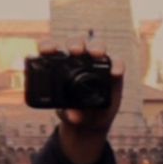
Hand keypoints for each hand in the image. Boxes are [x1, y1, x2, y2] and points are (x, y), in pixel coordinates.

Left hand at [38, 39, 123, 163]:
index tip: (45, 50)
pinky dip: (117, 64)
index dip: (48, 45)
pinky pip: (116, 62)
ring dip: (96, 47)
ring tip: (96, 54)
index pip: (52, 49)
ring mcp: (96, 64)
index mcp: (59, 65)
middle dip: (75, 43)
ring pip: (96, 46)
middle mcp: (78, 60)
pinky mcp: (112, 71)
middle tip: (74, 51)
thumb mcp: (68, 114)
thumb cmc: (74, 112)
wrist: (91, 120)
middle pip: (76, 43)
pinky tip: (116, 71)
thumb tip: (73, 115)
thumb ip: (68, 113)